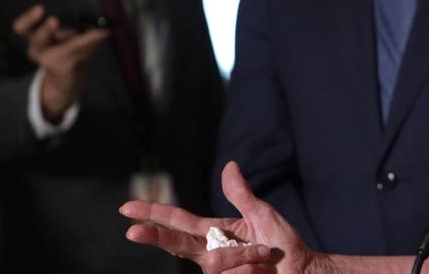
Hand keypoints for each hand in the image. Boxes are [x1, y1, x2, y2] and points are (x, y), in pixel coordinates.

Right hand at [13, 4, 107, 120]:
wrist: (66, 77)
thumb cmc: (64, 48)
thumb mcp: (65, 32)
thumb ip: (71, 22)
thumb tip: (94, 18)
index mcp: (33, 34)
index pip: (21, 27)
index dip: (28, 19)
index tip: (40, 9)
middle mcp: (36, 48)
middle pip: (37, 40)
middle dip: (46, 30)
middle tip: (54, 20)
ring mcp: (48, 61)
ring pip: (68, 47)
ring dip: (86, 37)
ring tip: (102, 28)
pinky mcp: (62, 68)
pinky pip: (80, 53)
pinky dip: (94, 41)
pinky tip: (106, 32)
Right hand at [122, 161, 318, 273]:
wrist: (302, 270)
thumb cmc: (284, 244)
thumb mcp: (263, 213)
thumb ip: (242, 194)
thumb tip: (229, 165)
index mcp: (215, 231)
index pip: (178, 221)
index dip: (153, 214)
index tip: (127, 208)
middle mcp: (210, 252)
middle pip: (175, 244)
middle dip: (154, 237)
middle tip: (132, 232)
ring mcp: (217, 272)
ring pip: (214, 262)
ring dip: (245, 256)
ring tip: (265, 255)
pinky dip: (250, 268)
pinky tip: (262, 271)